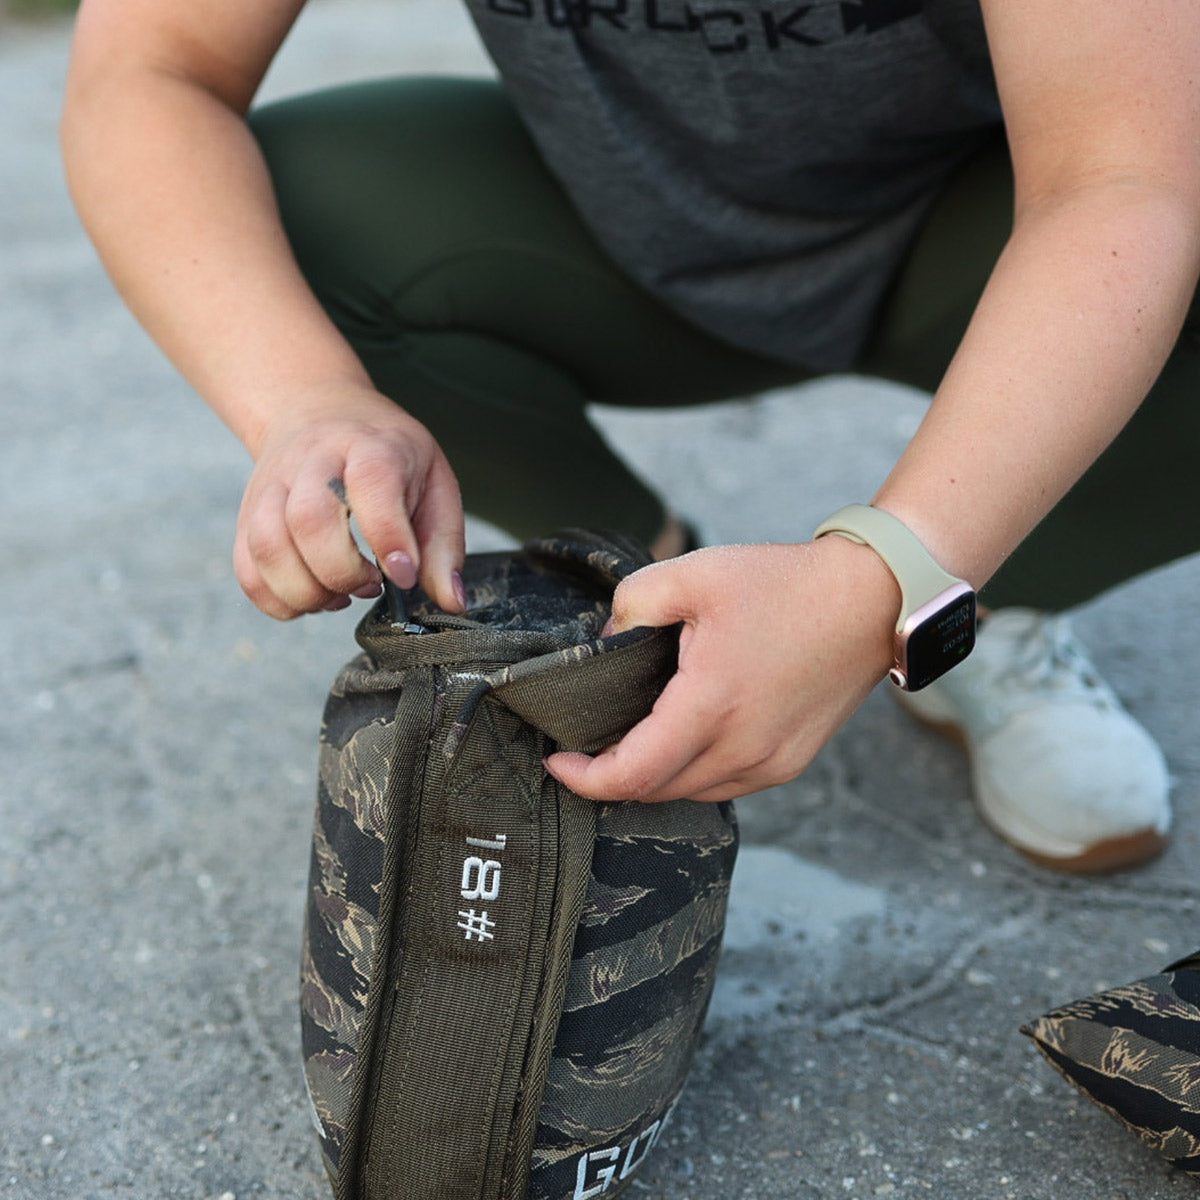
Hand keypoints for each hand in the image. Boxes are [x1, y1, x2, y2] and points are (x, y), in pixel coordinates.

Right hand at [233, 384, 464, 618]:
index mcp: (370, 447)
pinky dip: (276, 599)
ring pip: (268, 547)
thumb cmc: (387, 455)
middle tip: (371, 585)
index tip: (403, 576)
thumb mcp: (434, 483)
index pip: (371, 484)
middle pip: (309, 520)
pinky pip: (246, 568)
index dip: (389, 538)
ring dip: (306, 591)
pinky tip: (311, 597)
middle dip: (342, 572)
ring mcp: (271, 486)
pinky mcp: (247, 515)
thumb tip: (451, 600)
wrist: (318, 411)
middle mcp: (313, 461)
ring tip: (339, 595)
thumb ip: (443, 545)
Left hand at [545, 538, 900, 802]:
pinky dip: (691, 773)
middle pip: (655, 790)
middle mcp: (744, 748)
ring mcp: (771, 762)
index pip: (631, 775)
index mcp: (712, 705)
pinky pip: (724, 785)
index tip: (556, 760)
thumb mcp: (694, 573)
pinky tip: (682, 737)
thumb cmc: (783, 584)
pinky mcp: (790, 763)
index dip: (584, 779)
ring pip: (690, 793)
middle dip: (611, 775)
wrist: (871, 600)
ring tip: (632, 737)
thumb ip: (632, 604)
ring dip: (653, 776)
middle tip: (586, 742)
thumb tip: (603, 645)